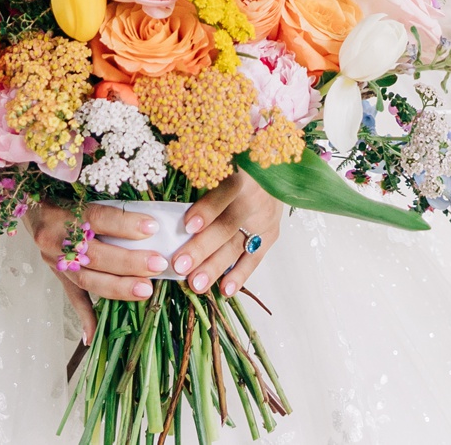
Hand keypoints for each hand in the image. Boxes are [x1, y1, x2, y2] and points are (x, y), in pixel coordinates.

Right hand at [25, 202, 168, 340]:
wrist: (29, 205)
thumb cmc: (63, 194)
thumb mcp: (81, 192)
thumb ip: (109, 205)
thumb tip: (148, 219)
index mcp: (63, 211)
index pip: (98, 218)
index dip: (124, 224)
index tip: (152, 227)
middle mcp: (55, 238)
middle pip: (94, 254)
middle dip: (128, 262)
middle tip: (158, 264)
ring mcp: (54, 259)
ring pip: (86, 279)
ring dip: (117, 287)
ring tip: (145, 290)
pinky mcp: (56, 274)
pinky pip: (72, 298)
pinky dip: (85, 318)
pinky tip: (93, 337)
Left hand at [170, 171, 281, 298]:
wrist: (278, 168)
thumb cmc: (241, 163)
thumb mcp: (225, 161)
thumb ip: (204, 177)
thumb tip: (172, 203)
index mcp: (244, 173)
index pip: (226, 193)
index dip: (208, 209)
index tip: (188, 225)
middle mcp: (257, 198)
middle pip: (228, 225)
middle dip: (202, 247)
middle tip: (180, 264)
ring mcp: (265, 219)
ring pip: (237, 245)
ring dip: (215, 266)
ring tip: (196, 283)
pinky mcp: (270, 234)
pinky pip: (254, 258)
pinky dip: (240, 275)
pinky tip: (225, 290)